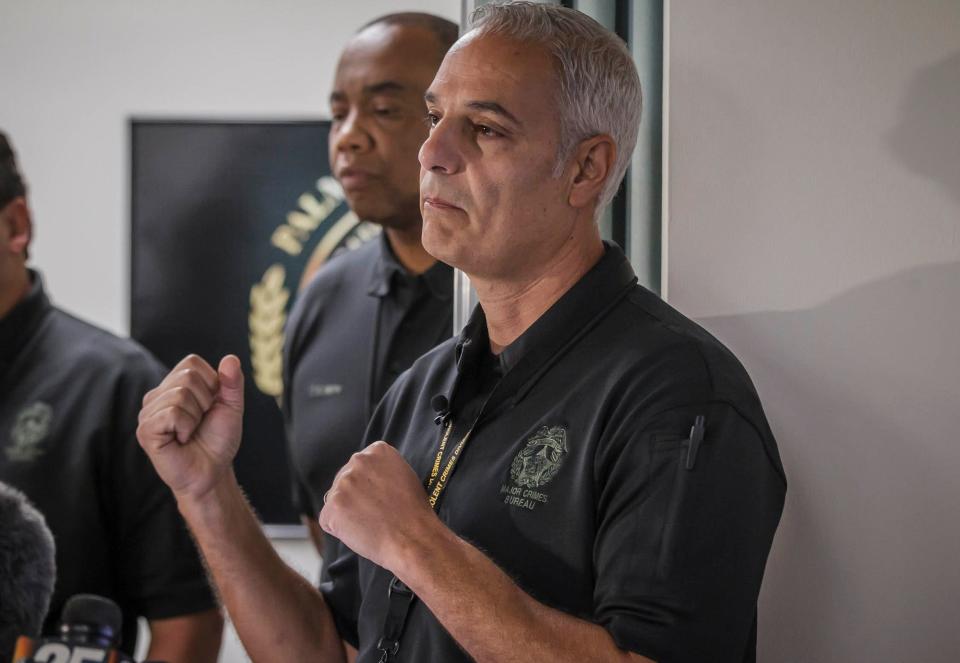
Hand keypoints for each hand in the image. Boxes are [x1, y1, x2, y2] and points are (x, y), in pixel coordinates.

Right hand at [137, 354, 244, 502]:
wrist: (212, 471)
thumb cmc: (218, 440)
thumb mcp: (232, 406)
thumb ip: (232, 382)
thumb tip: (231, 358)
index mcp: (174, 384)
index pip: (192, 362)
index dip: (211, 383)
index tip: (210, 406)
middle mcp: (158, 394)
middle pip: (187, 377)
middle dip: (205, 402)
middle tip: (200, 422)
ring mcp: (148, 412)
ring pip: (180, 395)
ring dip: (196, 417)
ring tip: (190, 432)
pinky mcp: (145, 429)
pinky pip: (172, 414)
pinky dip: (186, 427)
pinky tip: (182, 439)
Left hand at [319, 442, 438, 570]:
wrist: (413, 538)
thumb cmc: (414, 513)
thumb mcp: (404, 475)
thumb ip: (382, 470)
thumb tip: (367, 479)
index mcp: (377, 450)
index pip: (361, 466)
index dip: (369, 485)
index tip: (380, 497)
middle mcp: (358, 461)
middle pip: (346, 481)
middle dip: (355, 497)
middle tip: (375, 512)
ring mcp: (343, 483)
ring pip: (336, 501)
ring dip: (347, 513)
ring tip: (370, 523)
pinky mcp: (332, 506)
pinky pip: (328, 520)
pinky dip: (339, 530)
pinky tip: (360, 532)